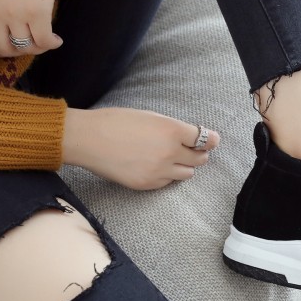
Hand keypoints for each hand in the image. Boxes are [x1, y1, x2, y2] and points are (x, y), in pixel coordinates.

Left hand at [0, 0, 62, 57]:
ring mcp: (14, 13)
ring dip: (38, 48)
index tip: (8, 47)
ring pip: (26, 46)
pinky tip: (57, 39)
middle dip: (19, 51)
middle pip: (3, 47)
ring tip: (46, 41)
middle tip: (30, 46)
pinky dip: (52, 44)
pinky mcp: (37, 13)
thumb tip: (10, 30)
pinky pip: (44, 41)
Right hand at [63, 108, 220, 190]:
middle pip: (201, 159)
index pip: (205, 139)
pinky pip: (167, 182)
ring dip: (184, 166)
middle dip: (199, 154)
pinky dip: (166, 175)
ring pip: (187, 174)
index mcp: (172, 131)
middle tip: (193, 150)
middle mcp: (170, 152)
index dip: (211, 140)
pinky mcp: (147, 184)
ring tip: (171, 158)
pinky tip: (154, 166)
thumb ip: (173, 128)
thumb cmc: (116, 122)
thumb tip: (190, 136)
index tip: (212, 140)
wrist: (88, 139)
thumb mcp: (150, 116)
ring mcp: (159, 171)